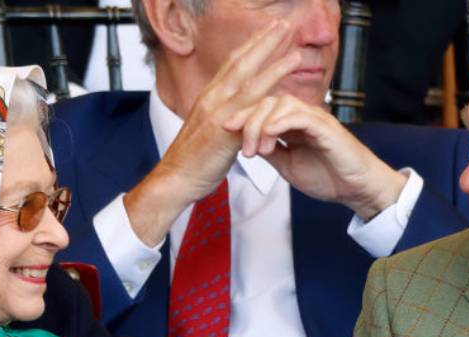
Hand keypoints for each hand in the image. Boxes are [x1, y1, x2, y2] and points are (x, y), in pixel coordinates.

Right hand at [124, 22, 300, 246]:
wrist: (174, 180)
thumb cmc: (193, 162)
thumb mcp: (210, 132)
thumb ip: (226, 117)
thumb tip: (240, 114)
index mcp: (208, 97)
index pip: (231, 63)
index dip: (251, 45)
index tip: (268, 31)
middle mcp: (211, 97)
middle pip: (240, 61)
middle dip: (263, 40)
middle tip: (284, 23)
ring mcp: (216, 111)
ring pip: (248, 78)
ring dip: (272, 59)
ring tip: (294, 45)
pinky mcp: (223, 129)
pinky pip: (250, 104)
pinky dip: (269, 87)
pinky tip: (286, 84)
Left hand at [221, 94, 407, 219]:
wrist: (356, 189)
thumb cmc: (327, 177)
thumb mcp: (286, 165)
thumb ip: (269, 151)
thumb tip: (244, 144)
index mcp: (292, 122)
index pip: (262, 108)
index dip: (241, 116)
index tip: (223, 130)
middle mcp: (302, 114)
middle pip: (266, 101)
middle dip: (247, 121)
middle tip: (242, 149)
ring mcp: (314, 117)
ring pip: (280, 104)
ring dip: (261, 125)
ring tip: (255, 150)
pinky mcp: (325, 125)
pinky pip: (298, 115)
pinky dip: (279, 123)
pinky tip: (268, 139)